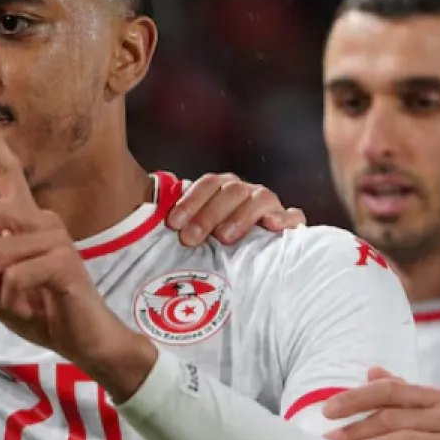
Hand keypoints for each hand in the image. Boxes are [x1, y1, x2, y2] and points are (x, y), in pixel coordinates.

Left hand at [0, 103, 157, 400]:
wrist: (83, 339)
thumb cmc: (41, 311)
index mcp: (26, 221)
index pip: (7, 172)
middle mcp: (42, 220)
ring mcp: (56, 238)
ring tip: (14, 300)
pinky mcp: (65, 262)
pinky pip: (13, 276)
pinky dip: (9, 299)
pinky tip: (30, 305)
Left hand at [166, 173, 304, 246]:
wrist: (249, 255)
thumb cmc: (211, 244)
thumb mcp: (193, 231)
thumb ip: (179, 224)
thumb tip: (146, 226)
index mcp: (221, 189)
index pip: (207, 184)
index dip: (190, 201)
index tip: (172, 223)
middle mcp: (245, 192)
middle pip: (230, 190)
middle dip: (207, 214)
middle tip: (189, 239)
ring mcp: (269, 205)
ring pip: (260, 198)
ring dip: (240, 216)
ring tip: (224, 238)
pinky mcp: (289, 223)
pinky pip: (294, 216)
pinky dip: (286, 219)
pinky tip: (272, 226)